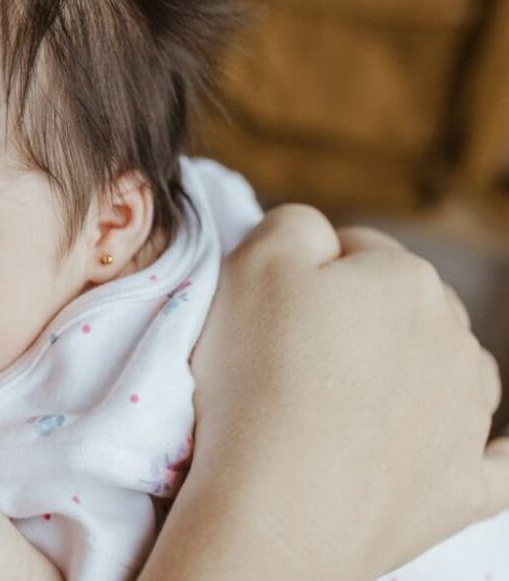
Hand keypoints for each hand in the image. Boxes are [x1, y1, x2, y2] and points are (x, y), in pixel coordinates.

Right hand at [144, 205, 508, 579]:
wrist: (278, 509)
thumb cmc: (257, 381)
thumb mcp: (250, 265)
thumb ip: (293, 224)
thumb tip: (319, 237)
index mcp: (404, 279)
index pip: (354, 251)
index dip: (305, 277)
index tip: (268, 315)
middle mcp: (456, 339)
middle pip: (404, 308)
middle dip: (358, 323)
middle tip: (289, 361)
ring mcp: (469, 418)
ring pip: (448, 371)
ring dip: (409, 375)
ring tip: (341, 406)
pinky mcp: (467, 486)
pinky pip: (497, 459)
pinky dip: (485, 449)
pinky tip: (478, 447)